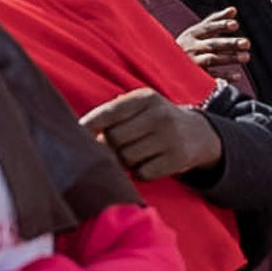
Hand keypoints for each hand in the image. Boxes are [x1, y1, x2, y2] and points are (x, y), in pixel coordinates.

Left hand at [84, 91, 227, 185]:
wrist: (198, 134)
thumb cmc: (154, 122)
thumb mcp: (139, 108)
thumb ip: (111, 116)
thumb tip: (79, 135)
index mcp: (144, 98)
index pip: (108, 113)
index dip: (88, 126)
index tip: (73, 136)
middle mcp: (158, 114)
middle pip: (114, 138)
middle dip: (109, 147)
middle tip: (114, 149)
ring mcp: (170, 137)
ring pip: (126, 158)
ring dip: (124, 162)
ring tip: (134, 155)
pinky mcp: (177, 158)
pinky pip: (143, 173)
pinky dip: (140, 173)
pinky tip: (148, 164)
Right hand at [175, 8, 252, 86]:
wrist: (166, 65)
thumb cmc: (188, 44)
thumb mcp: (198, 31)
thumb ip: (215, 20)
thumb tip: (234, 10)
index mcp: (192, 34)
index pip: (208, 27)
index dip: (221, 25)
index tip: (235, 25)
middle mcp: (191, 47)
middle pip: (212, 44)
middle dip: (229, 43)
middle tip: (247, 43)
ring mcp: (192, 62)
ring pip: (212, 59)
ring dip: (229, 58)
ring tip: (246, 57)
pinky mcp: (194, 77)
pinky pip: (210, 76)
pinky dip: (224, 76)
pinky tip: (238, 76)